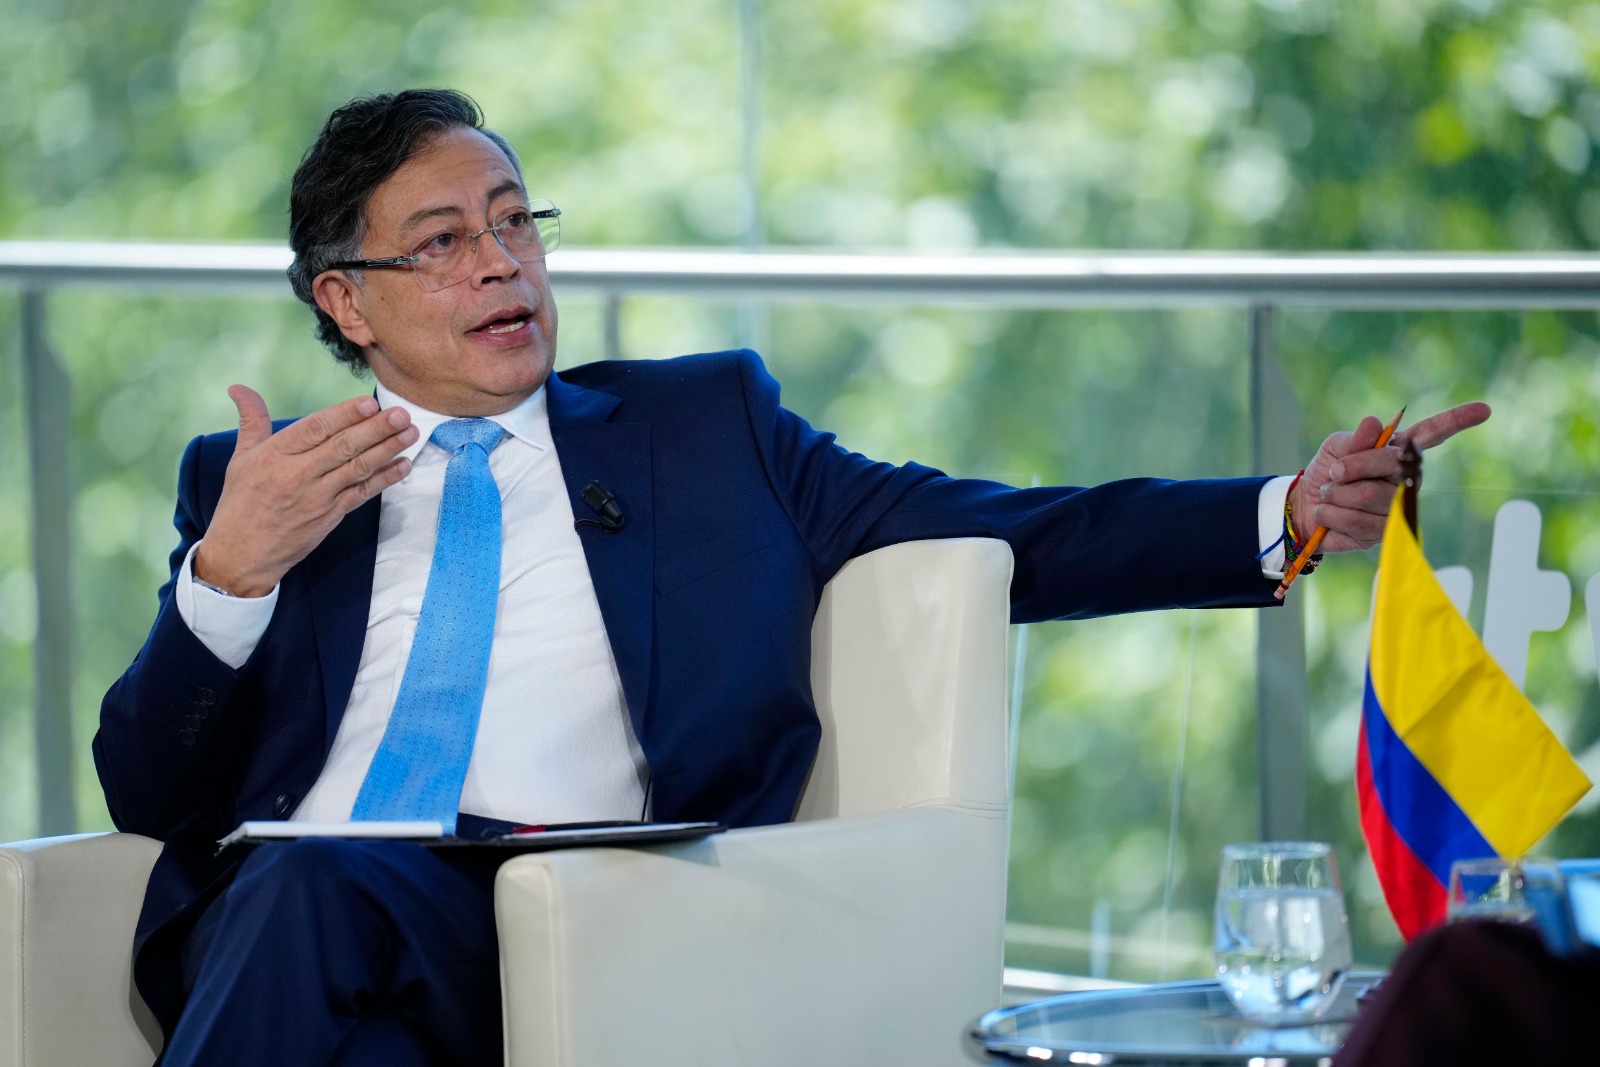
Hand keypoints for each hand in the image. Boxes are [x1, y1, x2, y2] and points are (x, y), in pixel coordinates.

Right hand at [192, 386, 417, 595]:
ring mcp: (318, 497)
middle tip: (402, 413)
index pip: (315, 429)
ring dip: (388, 450)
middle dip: (376, 429)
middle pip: (343, 447)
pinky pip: (362, 494)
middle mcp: (298, 475)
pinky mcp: (331, 516)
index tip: (369, 403)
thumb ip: (252, 421)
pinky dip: (385, 479)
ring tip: (411, 433)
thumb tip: (239, 387)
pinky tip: (404, 465)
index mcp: (275, 455)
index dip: (344, 415)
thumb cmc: (242, 503)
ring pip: (358, 468)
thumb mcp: (241, 458)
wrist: (242, 555)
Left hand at [1289, 401, 1491, 553]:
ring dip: (1336, 494)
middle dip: (1353, 467)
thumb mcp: (1335, 448)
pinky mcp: (1383, 533)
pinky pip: (1355, 521)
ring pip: (1367, 496)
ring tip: (1331, 495)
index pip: (1432, 434)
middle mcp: (1405, 479)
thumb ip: (1353, 440)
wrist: (1306, 507)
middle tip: (1334, 473)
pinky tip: (1330, 515)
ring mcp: (1397, 507)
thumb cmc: (1327, 473)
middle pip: (1391, 465)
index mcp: (1398, 452)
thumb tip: (1373, 423)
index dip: (1456, 421)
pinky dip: (1331, 515)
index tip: (1484, 409)